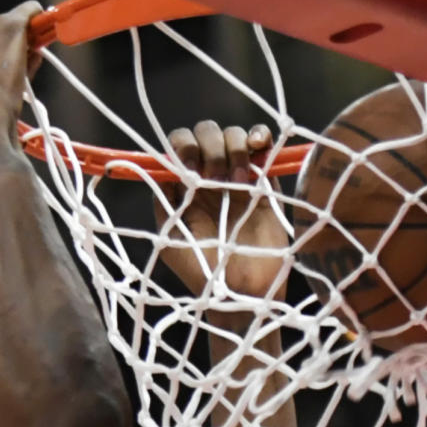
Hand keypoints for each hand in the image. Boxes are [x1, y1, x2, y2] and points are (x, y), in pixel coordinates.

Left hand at [155, 121, 288, 299]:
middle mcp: (209, 176)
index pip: (179, 145)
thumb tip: (160, 168)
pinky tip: (256, 146)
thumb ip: (163, 202)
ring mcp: (238, 177)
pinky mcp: (266, 182)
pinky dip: (258, 136)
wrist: (240, 293)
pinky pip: (262, 145)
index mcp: (184, 186)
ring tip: (236, 181)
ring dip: (232, 147)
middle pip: (206, 133)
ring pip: (233, 135)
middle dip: (209, 146)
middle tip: (214, 179)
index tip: (189, 169)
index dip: (183, 147)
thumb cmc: (201, 271)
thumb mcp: (170, 239)